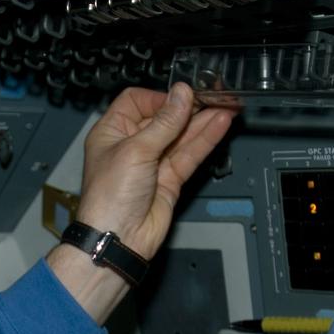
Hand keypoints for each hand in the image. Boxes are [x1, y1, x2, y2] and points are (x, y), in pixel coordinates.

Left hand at [77, 84, 235, 259]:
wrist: (118, 238)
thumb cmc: (109, 198)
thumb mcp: (136, 150)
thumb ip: (164, 123)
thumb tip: (181, 96)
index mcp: (111, 133)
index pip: (137, 102)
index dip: (160, 98)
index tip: (181, 95)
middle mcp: (131, 146)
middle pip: (163, 119)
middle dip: (187, 108)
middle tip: (211, 97)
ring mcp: (151, 163)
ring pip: (180, 137)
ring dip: (201, 122)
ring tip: (223, 107)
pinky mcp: (169, 180)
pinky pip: (189, 155)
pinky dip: (204, 140)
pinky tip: (219, 125)